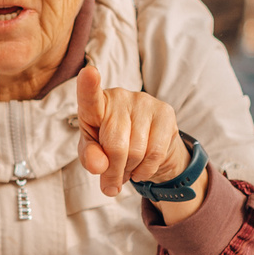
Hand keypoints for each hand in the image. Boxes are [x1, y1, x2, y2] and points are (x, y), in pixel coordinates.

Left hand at [75, 68, 193, 199]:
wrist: (145, 148)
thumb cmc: (110, 145)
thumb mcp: (93, 154)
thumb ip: (90, 158)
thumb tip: (99, 166)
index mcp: (95, 105)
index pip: (90, 97)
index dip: (88, 86)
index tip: (88, 73)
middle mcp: (119, 97)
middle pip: (115, 146)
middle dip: (113, 172)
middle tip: (111, 181)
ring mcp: (144, 102)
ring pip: (136, 152)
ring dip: (130, 170)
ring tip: (128, 167)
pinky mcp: (165, 112)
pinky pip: (155, 153)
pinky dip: (146, 170)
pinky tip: (141, 167)